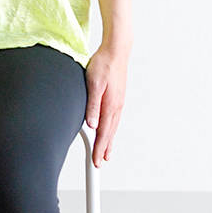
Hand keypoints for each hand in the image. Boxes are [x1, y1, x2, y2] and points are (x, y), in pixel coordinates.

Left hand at [83, 40, 128, 164]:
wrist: (117, 50)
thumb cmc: (104, 64)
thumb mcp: (94, 83)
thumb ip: (93, 105)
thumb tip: (92, 124)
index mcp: (110, 105)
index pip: (103, 133)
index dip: (99, 149)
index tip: (96, 161)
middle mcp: (117, 106)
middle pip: (109, 133)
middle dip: (104, 149)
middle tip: (100, 162)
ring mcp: (119, 102)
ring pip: (113, 127)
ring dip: (108, 141)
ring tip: (106, 152)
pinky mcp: (118, 97)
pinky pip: (115, 119)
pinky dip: (111, 129)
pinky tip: (109, 130)